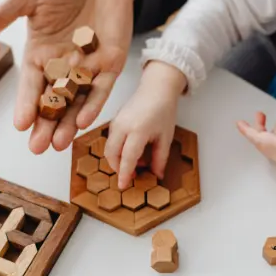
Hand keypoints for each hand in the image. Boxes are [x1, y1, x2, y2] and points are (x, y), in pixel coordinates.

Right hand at [0, 0, 134, 153]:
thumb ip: (0, 17)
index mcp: (39, 55)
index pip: (30, 85)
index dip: (25, 104)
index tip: (20, 125)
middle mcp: (62, 67)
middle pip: (52, 102)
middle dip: (45, 125)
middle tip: (37, 148)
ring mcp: (87, 68)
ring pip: (76, 102)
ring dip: (67, 124)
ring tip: (59, 144)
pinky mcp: (110, 64)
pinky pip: (101, 89)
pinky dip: (93, 103)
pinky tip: (83, 120)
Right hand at [105, 61, 187, 188]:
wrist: (156, 88)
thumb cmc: (163, 110)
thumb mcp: (165, 137)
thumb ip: (160, 158)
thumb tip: (157, 175)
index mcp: (138, 130)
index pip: (128, 158)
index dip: (124, 174)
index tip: (124, 186)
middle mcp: (123, 126)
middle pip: (112, 154)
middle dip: (118, 168)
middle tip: (131, 177)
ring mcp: (115, 122)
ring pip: (109, 148)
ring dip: (118, 160)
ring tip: (138, 163)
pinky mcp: (113, 121)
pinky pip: (111, 141)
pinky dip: (118, 150)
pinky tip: (133, 152)